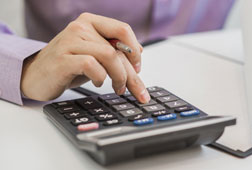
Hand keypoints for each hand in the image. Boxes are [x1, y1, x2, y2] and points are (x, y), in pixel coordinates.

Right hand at [21, 13, 149, 102]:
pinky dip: (100, 76)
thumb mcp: (94, 55)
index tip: (138, 68)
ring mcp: (70, 41)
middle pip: (118, 49)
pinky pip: (91, 65)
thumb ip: (113, 50)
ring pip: (109, 55)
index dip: (135, 50)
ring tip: (118, 87)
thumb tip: (138, 51)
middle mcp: (80, 27)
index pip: (123, 30)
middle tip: (137, 90)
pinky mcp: (62, 58)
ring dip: (119, 76)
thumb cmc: (67, 65)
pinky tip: (97, 82)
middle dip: (132, 74)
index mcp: (90, 22)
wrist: (35, 76)